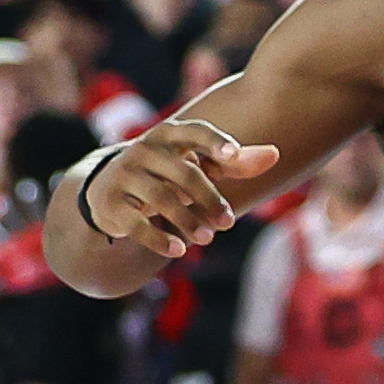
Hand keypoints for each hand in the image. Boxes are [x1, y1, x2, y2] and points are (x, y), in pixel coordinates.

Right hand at [79, 117, 283, 263]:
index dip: (214, 142)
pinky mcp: (111, 203)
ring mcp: (124, 174)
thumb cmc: (167, 173)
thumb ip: (234, 161)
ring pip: (162, 199)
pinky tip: (178, 251)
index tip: (233, 154)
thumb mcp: (197, 164)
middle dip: (210, 200)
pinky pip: (137, 222)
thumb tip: (275, 155)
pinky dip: (158, 238)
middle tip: (228, 223)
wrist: (108, 189)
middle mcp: (144, 149)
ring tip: (208, 239)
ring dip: (188, 222)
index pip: (194, 132)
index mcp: (169, 134)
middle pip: (186, 174)